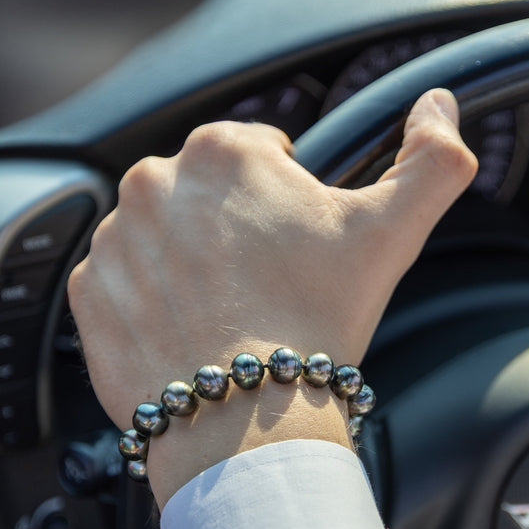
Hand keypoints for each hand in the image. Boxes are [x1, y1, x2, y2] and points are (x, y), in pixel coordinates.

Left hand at [69, 88, 476, 508]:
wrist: (246, 421)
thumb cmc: (318, 322)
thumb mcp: (391, 232)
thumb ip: (432, 162)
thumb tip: (439, 107)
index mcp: (224, 149)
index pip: (265, 157)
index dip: (294, 205)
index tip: (302, 252)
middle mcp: (154, 180)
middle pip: (211, 198)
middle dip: (239, 234)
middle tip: (273, 293)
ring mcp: (114, 238)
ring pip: (167, 241)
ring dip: (195, 269)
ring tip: (233, 320)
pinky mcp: (89, 293)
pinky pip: (127, 287)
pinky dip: (156, 308)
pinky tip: (195, 338)